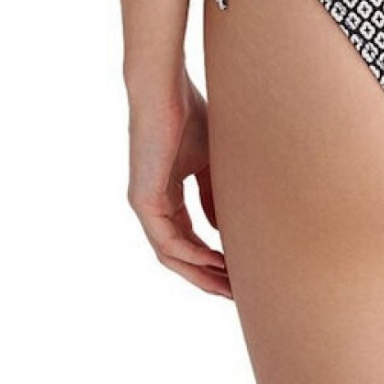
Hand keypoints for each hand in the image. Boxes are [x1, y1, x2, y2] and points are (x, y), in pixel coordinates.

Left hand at [126, 70, 230, 298]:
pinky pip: (167, 240)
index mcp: (167, 196)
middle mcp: (153, 206)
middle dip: (208, 277)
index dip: (214, 260)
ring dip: (201, 273)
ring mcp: (145, 205)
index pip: (189, 239)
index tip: (239, 273)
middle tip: (236, 293)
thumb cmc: (190, 115)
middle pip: (180, 255)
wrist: (166, 90)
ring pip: (172, 255)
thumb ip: (214, 196)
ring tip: (229, 286)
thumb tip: (224, 231)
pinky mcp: (143, 200)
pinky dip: (192, 254)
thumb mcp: (210, 163)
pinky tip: (215, 262)